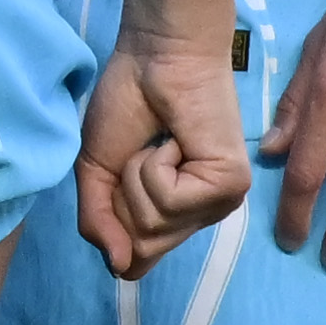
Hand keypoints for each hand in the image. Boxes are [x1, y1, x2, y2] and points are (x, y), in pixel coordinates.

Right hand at [71, 24, 255, 280]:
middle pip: (142, 252)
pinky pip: (171, 201)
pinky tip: (175, 142)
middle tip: (139, 155)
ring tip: (158, 144)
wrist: (153, 58)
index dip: (111, 227)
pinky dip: (157, 166)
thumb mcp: (96, 173)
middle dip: (121, 199)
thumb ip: (97, 222)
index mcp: (174, 216)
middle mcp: (201, 217)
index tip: (120, 177)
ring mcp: (219, 204)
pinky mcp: (229, 186)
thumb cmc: (127, 104)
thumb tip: (118, 266)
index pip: (135, 264)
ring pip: (155, 227)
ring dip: (139, 176)